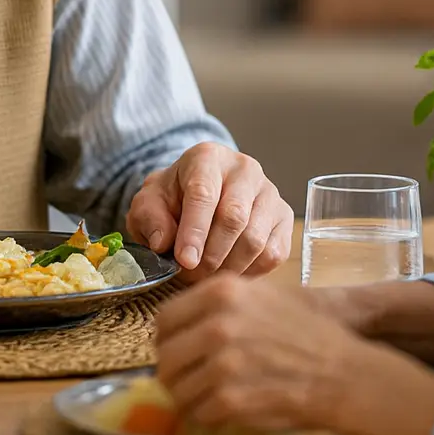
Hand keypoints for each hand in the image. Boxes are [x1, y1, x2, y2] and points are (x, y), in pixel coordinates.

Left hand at [125, 142, 292, 278]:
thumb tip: (163, 242)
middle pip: (234, 218)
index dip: (194, 231)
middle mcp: (245, 169)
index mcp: (207, 157)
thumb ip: (150, 218)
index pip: (204, 193)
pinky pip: (273, 253)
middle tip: (191, 276)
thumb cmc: (173, 200)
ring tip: (205, 277)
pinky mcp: (284, 218)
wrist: (199, 195)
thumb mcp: (149, 203)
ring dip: (228, 267)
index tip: (185, 261)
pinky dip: (250, 271)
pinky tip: (228, 271)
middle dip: (210, 255)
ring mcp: (269, 193)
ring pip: (255, 240)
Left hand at [157, 275, 433, 434]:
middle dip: (175, 370)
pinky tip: (228, 407)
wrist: (340, 372)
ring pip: (176, 387)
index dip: (167, 338)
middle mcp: (216, 324)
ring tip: (211, 394)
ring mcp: (221, 364)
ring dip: (190, 395)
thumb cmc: (306, 333)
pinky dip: (208, 414)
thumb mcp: (262, 295)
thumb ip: (218, 301)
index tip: (176, 348)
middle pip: (165, 355)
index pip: (164, 319)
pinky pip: (198, 412)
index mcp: (222, 292)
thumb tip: (178, 322)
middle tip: (190, 377)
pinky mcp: (229, 399)